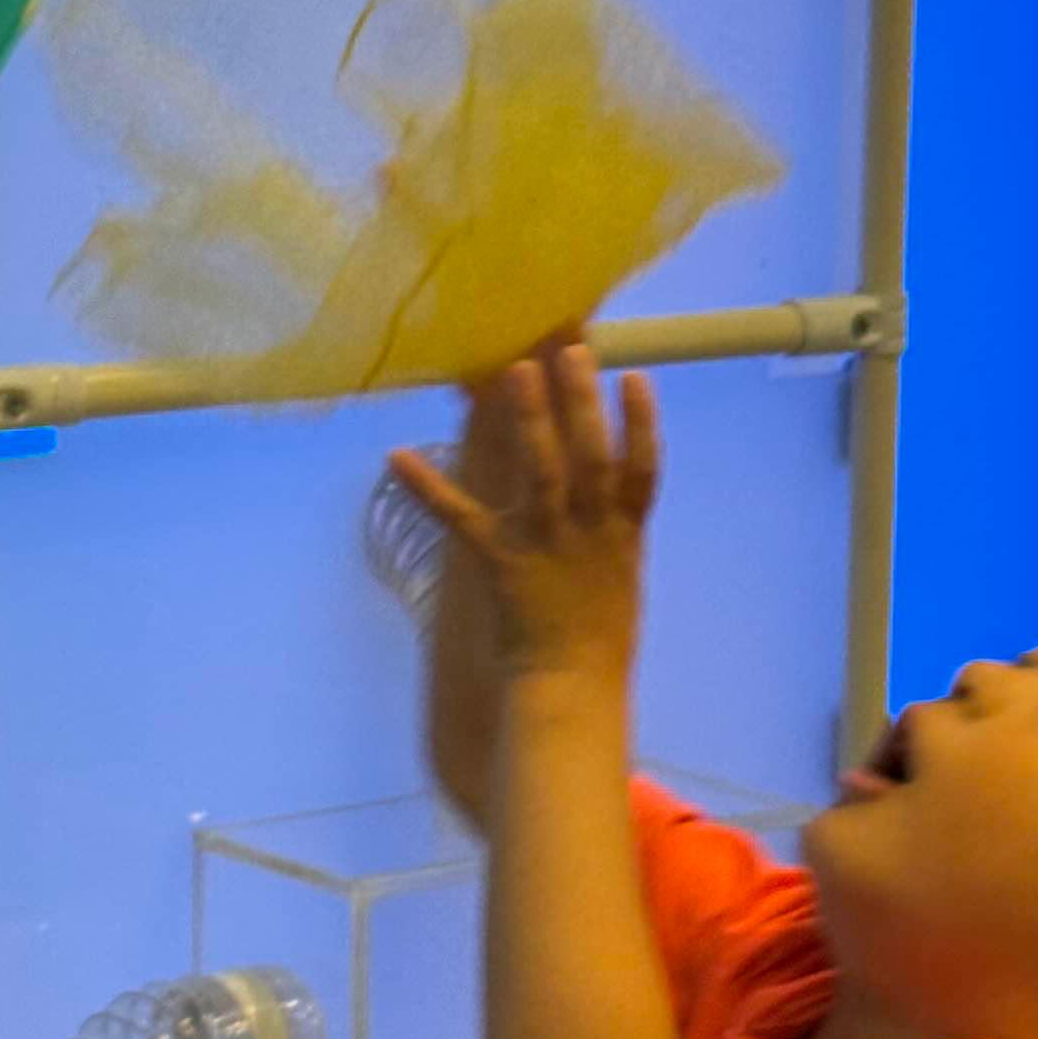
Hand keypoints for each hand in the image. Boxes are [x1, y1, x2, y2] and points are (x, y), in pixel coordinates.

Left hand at [389, 344, 660, 676]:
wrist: (570, 689)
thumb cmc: (598, 639)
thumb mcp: (620, 576)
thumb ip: (613, 528)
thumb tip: (607, 491)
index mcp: (624, 533)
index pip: (641, 468)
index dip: (641, 422)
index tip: (634, 378)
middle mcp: (588, 528)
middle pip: (591, 455)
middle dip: (581, 402)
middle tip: (570, 349)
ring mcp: (545, 541)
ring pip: (542, 472)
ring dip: (530, 420)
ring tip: (516, 371)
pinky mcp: (500, 561)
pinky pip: (459, 518)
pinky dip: (427, 488)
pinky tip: (396, 455)